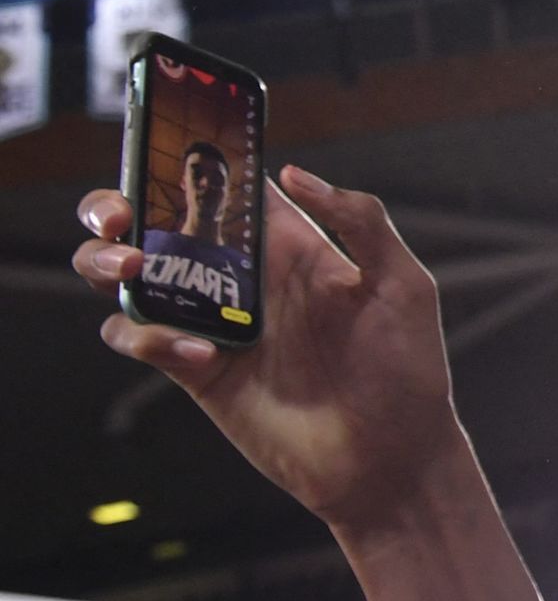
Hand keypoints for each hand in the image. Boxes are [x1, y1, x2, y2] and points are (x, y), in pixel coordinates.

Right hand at [75, 167, 462, 537]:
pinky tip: (196, 353)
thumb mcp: (403, 286)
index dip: (193, 159)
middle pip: (158, 223)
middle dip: (120, 205)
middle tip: (121, 212)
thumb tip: (293, 173)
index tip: (163, 139)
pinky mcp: (196, 371)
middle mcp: (245, 278)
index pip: (230, 187)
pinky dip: (148, 337)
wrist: (389, 461)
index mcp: (292, 247)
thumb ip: (360, 221)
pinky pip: (142, 337)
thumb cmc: (407, 372)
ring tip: (131, 267)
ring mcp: (215, 323)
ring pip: (131, 276)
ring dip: (107, 262)